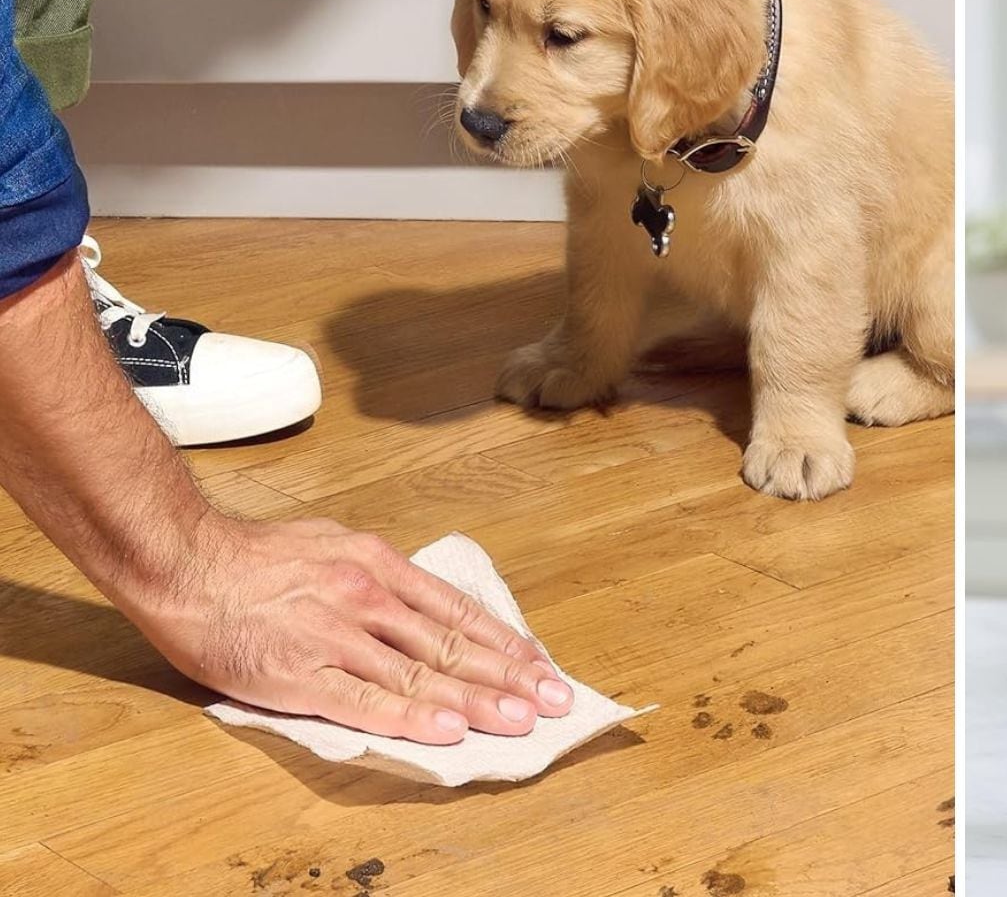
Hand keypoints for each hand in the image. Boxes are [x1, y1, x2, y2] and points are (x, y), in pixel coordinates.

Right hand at [120, 516, 572, 742]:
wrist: (181, 563)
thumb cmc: (251, 557)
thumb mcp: (330, 545)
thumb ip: (376, 575)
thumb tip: (416, 602)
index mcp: (377, 566)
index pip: (456, 612)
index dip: (504, 641)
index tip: (540, 664)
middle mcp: (367, 600)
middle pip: (451, 646)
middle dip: (509, 675)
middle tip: (554, 699)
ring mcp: (336, 638)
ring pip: (420, 676)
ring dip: (476, 700)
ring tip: (520, 719)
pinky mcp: (300, 675)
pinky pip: (366, 702)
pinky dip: (413, 719)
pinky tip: (448, 732)